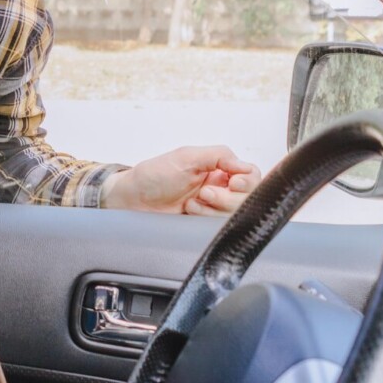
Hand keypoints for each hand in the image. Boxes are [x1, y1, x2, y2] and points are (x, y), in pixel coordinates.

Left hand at [103, 146, 261, 215]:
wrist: (131, 199)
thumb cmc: (154, 175)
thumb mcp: (186, 156)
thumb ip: (218, 155)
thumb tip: (244, 165)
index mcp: (218, 168)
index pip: (251, 175)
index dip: (247, 181)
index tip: (232, 183)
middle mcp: (219, 188)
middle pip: (248, 197)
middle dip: (227, 197)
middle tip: (204, 193)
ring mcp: (213, 207)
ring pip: (236, 213)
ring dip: (214, 208)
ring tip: (192, 203)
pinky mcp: (204, 224)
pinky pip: (220, 227)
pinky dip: (207, 218)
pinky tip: (189, 212)